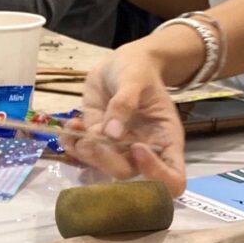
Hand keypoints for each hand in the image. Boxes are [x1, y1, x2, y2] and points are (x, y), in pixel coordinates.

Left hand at [62, 46, 186, 194]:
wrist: (121, 63)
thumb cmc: (139, 70)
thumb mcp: (135, 79)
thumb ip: (125, 103)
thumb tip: (112, 133)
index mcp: (165, 140)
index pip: (173, 179)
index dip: (156, 174)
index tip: (138, 147)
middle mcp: (143, 151)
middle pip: (127, 174)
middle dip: (106, 159)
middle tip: (92, 135)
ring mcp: (118, 148)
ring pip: (101, 167)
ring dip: (85, 152)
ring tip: (76, 127)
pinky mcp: (97, 141)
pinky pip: (82, 154)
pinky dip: (71, 144)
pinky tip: (70, 126)